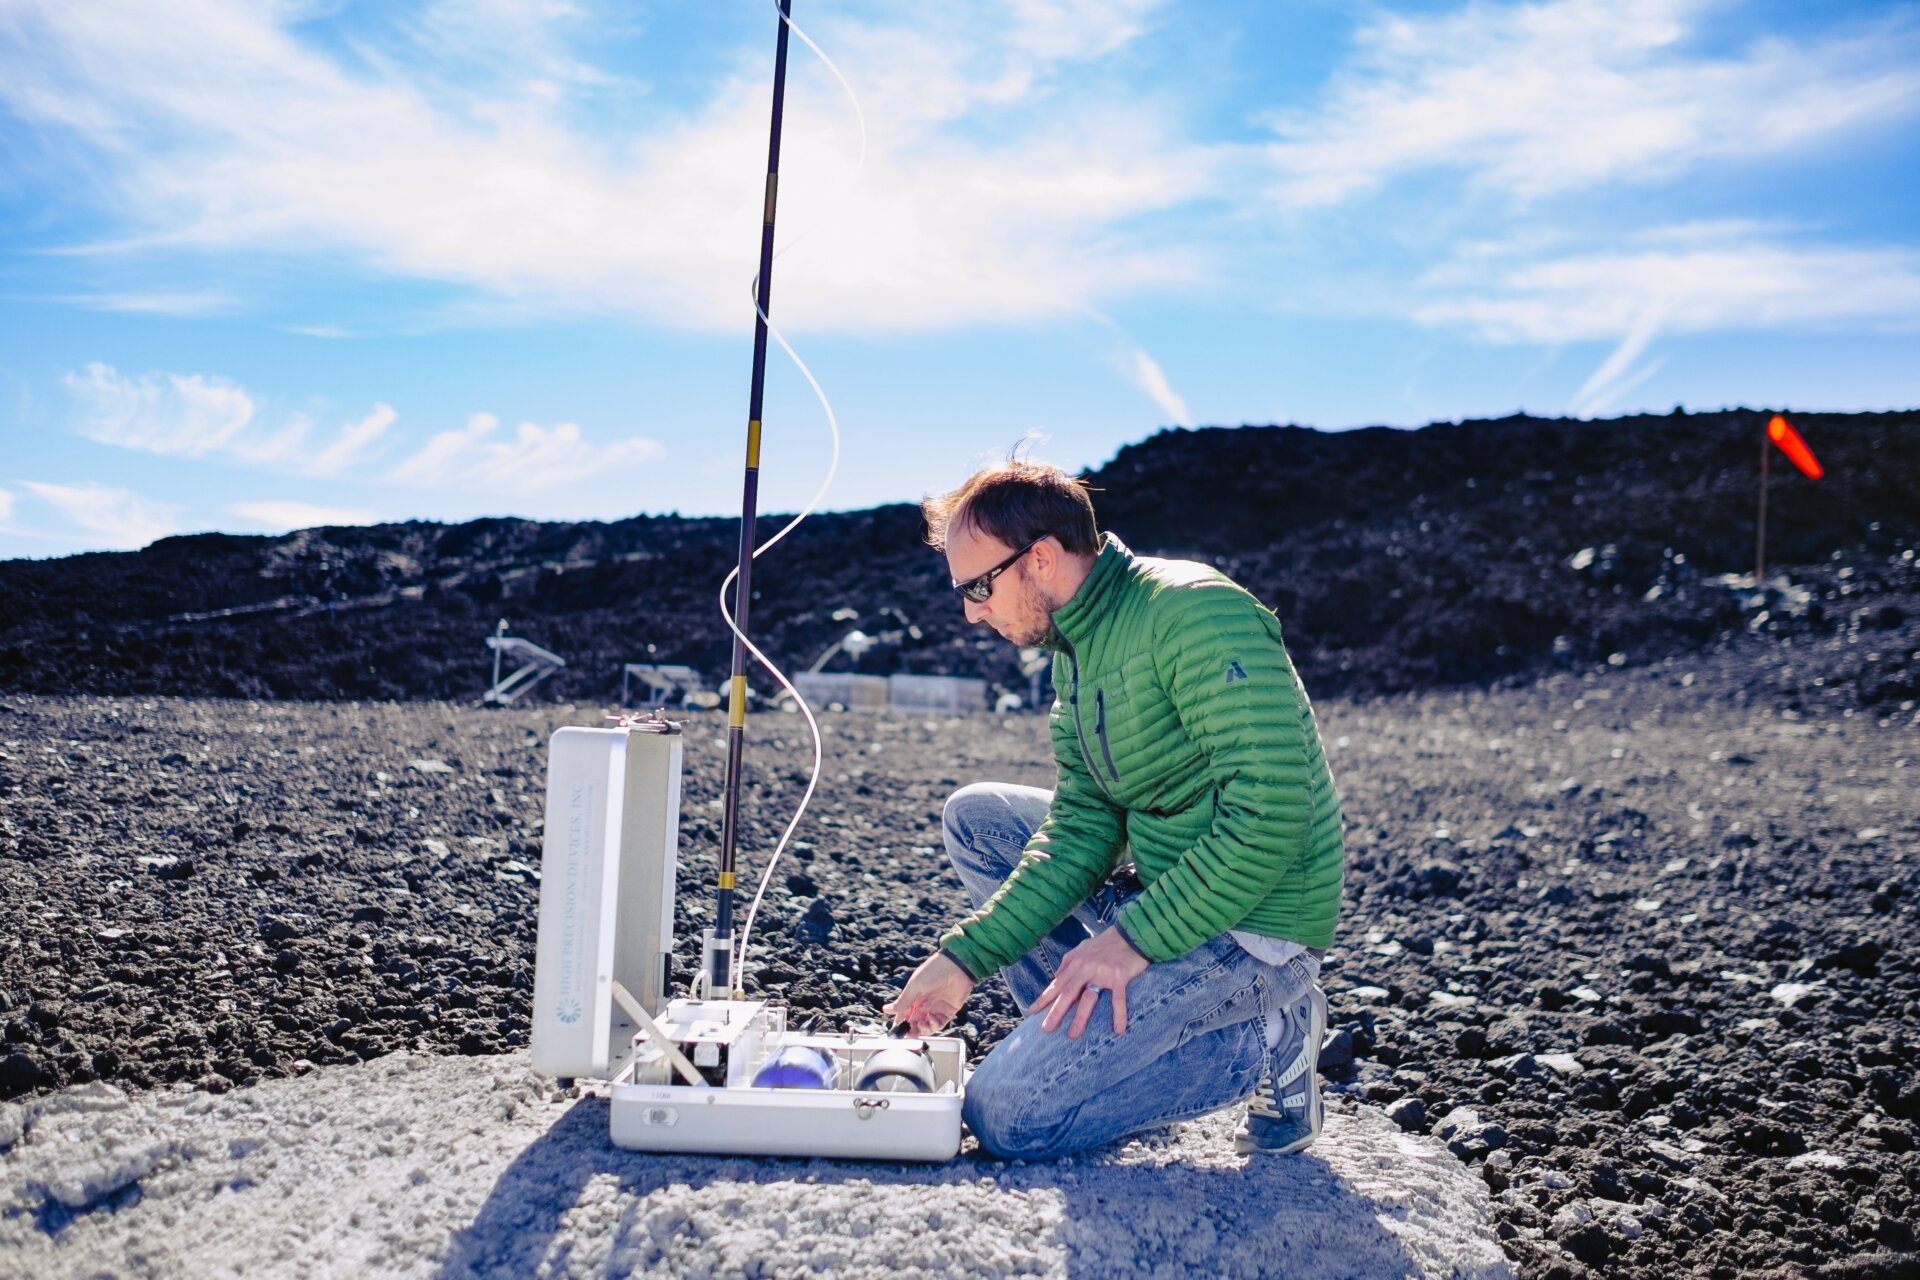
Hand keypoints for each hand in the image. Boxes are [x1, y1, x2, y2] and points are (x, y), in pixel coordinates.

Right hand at [883, 950, 974, 1036]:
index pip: (904, 1014)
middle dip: (911, 1030)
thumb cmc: (933, 971)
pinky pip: (939, 1024)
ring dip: (922, 1029)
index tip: (897, 1031)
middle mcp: (924, 1004)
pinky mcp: (947, 1011)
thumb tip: (886, 1010)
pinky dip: (934, 1026)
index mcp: (913, 997)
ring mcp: (936, 1008)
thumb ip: (903, 1001)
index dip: (900, 1024)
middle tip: (909, 1032)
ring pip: (926, 1026)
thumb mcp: (915, 986)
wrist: (956, 966)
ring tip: (921, 1024)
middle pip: (914, 1023)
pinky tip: (932, 1020)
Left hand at [1035, 927, 1149, 1037]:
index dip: (1044, 998)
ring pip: (1089, 998)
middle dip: (1056, 1012)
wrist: (1131, 934)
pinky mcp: (1120, 976)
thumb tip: (1056, 977)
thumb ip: (1068, 962)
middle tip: (1046, 1029)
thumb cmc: (1106, 943)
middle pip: (1068, 992)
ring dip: (1080, 1017)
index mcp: (1075, 961)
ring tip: (1073, 1035)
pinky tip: (1118, 1031)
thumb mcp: (1082, 948)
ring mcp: (1103, 973)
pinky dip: (1118, 1015)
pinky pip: (1118, 999)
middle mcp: (1086, 967)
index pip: (1057, 983)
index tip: (1032, 1012)